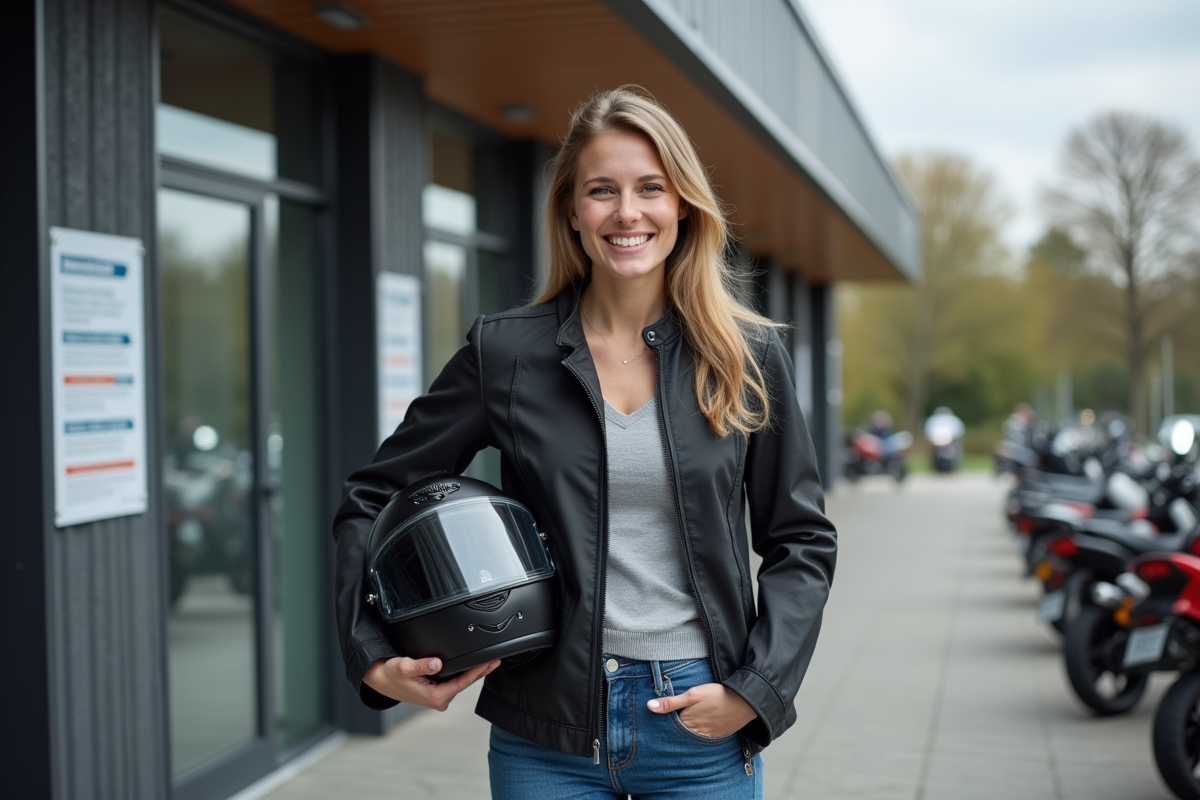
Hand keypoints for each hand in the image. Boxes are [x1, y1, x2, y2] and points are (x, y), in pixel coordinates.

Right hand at [363, 657, 499, 710]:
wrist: (380, 680)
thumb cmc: (390, 675)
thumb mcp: (404, 667)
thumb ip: (421, 665)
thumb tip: (436, 663)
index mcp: (435, 696)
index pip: (463, 682)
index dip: (478, 671)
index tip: (490, 663)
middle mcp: (439, 700)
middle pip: (465, 683)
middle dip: (480, 672)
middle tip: (496, 660)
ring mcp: (438, 697)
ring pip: (460, 683)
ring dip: (473, 673)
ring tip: (488, 663)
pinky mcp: (437, 693)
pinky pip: (455, 683)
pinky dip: (464, 675)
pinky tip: (472, 668)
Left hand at [646, 683, 756, 737]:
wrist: (746, 701)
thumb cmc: (718, 695)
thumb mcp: (693, 694)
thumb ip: (671, 702)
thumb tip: (649, 706)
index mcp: (688, 722)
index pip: (669, 726)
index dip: (663, 722)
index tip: (655, 720)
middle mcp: (696, 733)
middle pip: (679, 733)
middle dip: (673, 729)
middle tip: (666, 724)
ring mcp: (708, 736)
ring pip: (691, 736)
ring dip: (685, 732)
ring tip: (682, 725)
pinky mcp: (718, 735)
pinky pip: (703, 738)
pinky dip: (698, 734)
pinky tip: (697, 728)